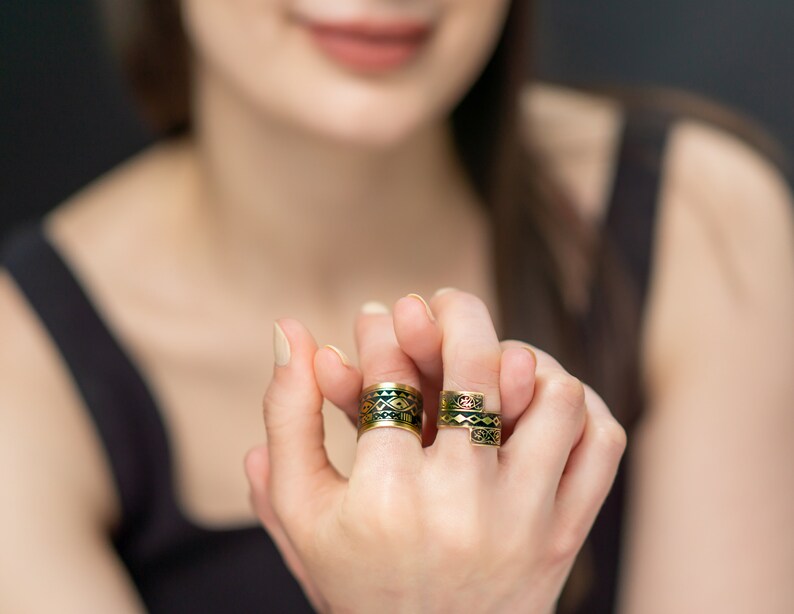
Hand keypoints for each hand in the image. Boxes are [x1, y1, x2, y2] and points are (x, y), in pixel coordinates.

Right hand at [245, 290, 625, 612]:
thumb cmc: (354, 579)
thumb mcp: (300, 510)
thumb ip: (287, 416)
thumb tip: (289, 329)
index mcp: (385, 498)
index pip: (389, 376)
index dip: (379, 332)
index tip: (376, 318)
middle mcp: (462, 504)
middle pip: (476, 365)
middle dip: (455, 312)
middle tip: (439, 303)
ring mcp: (524, 521)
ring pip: (554, 395)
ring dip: (523, 361)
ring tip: (493, 360)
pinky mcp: (565, 535)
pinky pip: (601, 443)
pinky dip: (578, 408)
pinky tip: (537, 403)